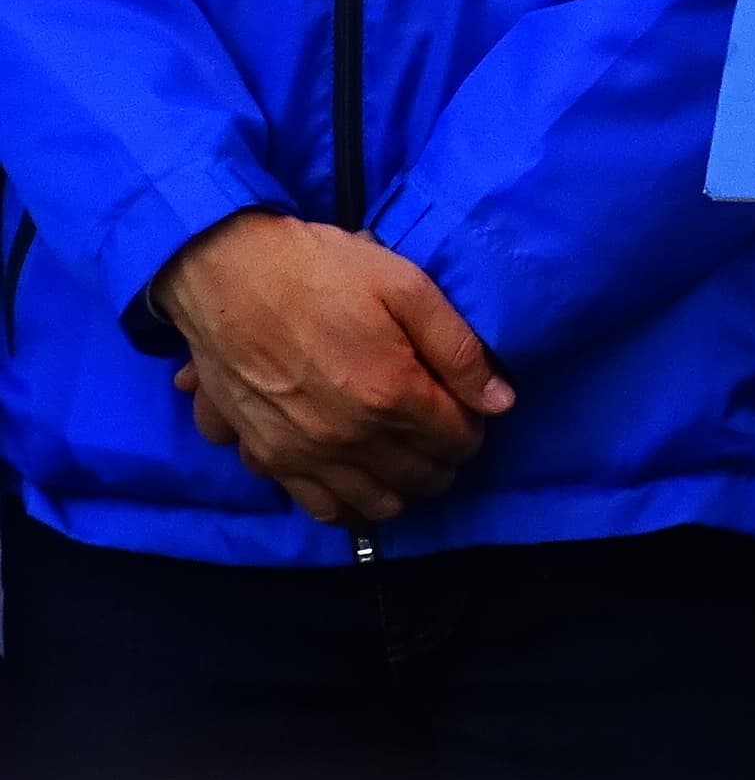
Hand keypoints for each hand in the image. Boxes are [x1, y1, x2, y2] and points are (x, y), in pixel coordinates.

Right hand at [153, 210, 513, 526]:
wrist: (228, 274)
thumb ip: (459, 349)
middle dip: (444, 457)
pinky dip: (348, 503)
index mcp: (391, 394)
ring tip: (406, 455)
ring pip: (375, 505)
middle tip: (442, 427)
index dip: (473, 426)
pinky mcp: (266, 458)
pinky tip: (359, 476)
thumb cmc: (325, 271)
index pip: (456, 440)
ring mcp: (304, 455)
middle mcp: (349, 438)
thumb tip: (501, 402)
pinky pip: (320, 508)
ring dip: (402, 487)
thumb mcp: (409, 288)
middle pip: (421, 478)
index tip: (467, 407)